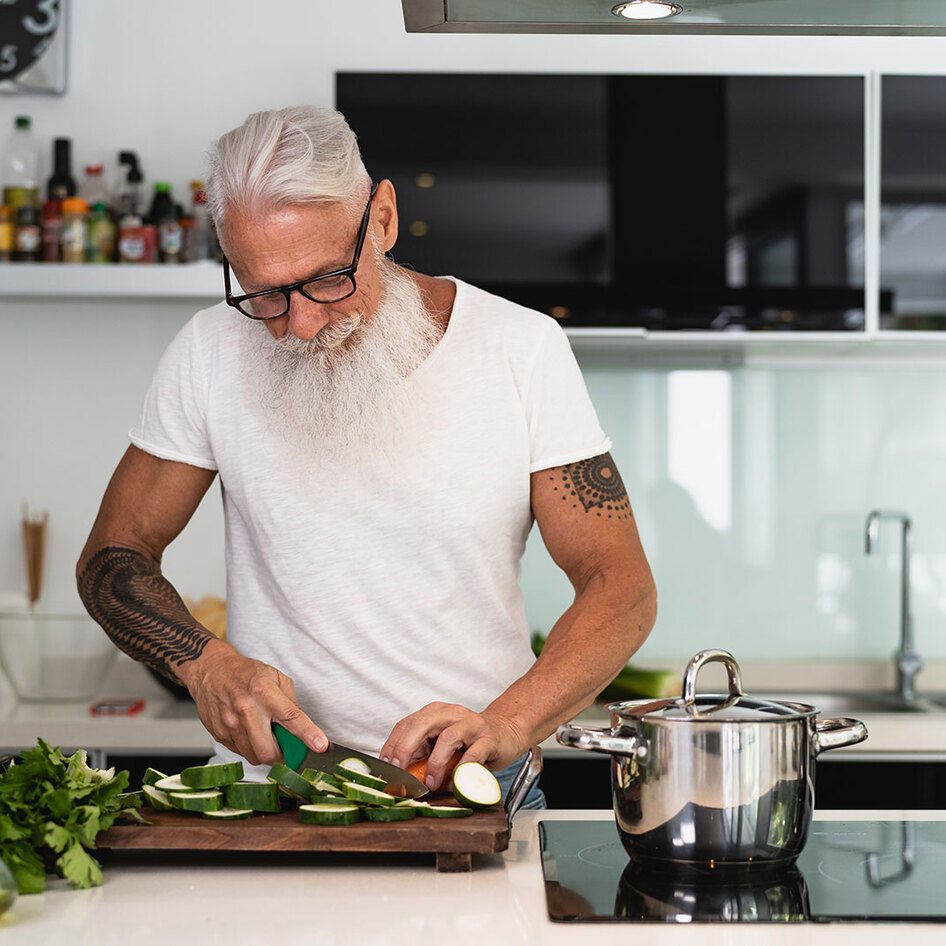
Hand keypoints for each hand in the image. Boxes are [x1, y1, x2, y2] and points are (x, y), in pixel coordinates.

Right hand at [178, 640, 326, 765]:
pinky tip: (250, 731)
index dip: (308, 734)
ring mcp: (230, 724)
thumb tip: (304, 728)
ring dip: (265, 752)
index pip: (291, 718)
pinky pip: (240, 752)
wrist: (211, 670)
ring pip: (254, 757)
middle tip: (285, 745)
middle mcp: (246, 710)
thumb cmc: (245, 672)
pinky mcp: (219, 734)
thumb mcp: (275, 677)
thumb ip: (291, 703)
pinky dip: (250, 748)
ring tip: (265, 733)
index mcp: (265, 692)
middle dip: (282, 755)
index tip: (321, 746)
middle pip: (269, 751)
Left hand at [379, 702, 524, 790]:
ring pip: (448, 737)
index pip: (406, 724)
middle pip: (422, 724)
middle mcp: (450, 713)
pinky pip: (473, 753)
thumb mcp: (440, 744)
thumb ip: (421, 754)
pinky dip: (461, 770)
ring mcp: (470, 724)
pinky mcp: (488, 737)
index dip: (392, 745)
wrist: (505, 732)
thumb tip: (396, 776)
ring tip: (431, 782)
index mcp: (434, 713)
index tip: (385, 766)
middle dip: (406, 748)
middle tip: (399, 772)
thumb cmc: (468, 741)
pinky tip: (455, 783)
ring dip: (435, 763)